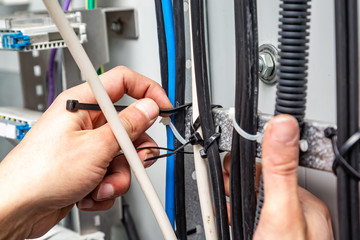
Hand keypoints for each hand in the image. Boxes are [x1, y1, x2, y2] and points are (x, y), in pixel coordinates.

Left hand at [0, 66, 171, 238]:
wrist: (17, 208)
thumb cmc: (38, 174)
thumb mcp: (94, 147)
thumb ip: (127, 126)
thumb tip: (149, 108)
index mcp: (82, 104)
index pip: (123, 82)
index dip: (147, 91)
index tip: (162, 108)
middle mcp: (86, 122)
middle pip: (129, 125)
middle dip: (134, 150)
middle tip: (134, 161)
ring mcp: (88, 146)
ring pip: (124, 154)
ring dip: (118, 175)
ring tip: (102, 185)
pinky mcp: (89, 167)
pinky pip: (113, 172)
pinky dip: (107, 186)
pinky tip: (91, 191)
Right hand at [223, 115, 333, 239]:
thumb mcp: (280, 209)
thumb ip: (279, 170)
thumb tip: (283, 124)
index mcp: (305, 202)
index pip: (273, 168)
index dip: (247, 162)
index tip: (231, 158)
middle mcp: (298, 215)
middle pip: (262, 185)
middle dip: (236, 180)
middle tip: (221, 179)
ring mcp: (286, 228)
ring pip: (256, 202)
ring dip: (234, 197)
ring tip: (221, 195)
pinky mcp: (273, 237)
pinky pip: (254, 219)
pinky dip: (239, 215)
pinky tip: (232, 216)